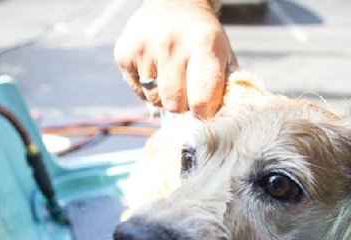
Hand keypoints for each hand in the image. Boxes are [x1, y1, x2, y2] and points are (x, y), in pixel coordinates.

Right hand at [114, 0, 235, 117]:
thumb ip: (226, 88)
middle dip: (184, 104)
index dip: (205, 110)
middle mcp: (171, 43)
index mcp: (204, 43)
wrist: (174, 5)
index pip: (202, 100)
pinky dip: (149, 89)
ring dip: (166, 97)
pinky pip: (139, 92)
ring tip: (173, 75)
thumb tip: (221, 118)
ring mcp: (144, 47)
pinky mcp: (123, 53)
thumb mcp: (224, 56)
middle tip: (189, 87)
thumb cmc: (204, 39)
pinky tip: (157, 69)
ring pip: (156, 101)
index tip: (206, 105)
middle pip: (176, 105)